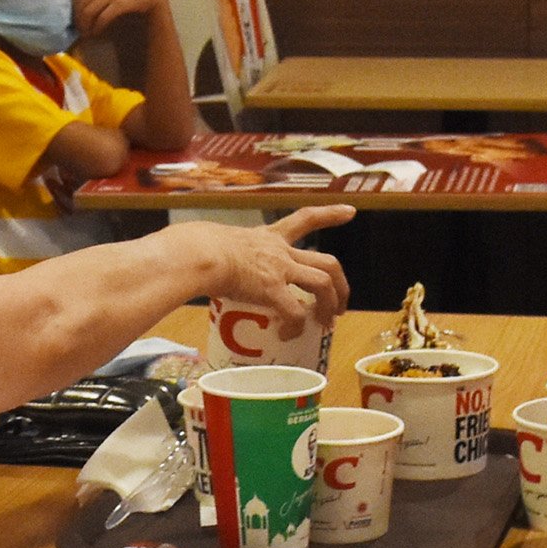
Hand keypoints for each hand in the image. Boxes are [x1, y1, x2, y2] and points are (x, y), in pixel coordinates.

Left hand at [73, 0, 170, 38]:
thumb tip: (79, 10)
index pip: (76, 1)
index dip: (74, 15)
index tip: (75, 24)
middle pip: (80, 8)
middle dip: (78, 23)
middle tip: (81, 32)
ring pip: (88, 14)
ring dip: (86, 27)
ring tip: (88, 34)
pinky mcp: (118, 4)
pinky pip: (102, 19)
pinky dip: (97, 28)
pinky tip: (98, 32)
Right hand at [196, 204, 351, 324]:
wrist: (198, 253)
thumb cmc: (196, 248)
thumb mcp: (217, 245)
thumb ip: (221, 257)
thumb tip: (203, 273)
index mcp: (268, 237)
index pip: (305, 219)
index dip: (329, 215)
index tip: (350, 212)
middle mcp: (280, 251)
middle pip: (327, 262)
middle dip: (341, 285)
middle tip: (340, 304)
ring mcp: (279, 269)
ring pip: (323, 284)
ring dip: (330, 305)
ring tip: (326, 324)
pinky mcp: (272, 289)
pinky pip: (295, 312)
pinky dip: (295, 327)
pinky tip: (287, 335)